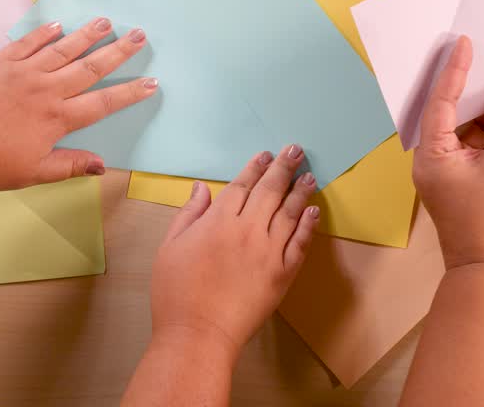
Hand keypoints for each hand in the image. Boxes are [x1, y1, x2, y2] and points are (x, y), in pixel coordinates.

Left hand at [0, 17, 157, 190]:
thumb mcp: (32, 173)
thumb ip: (69, 165)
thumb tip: (103, 165)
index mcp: (57, 119)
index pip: (102, 103)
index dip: (130, 93)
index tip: (152, 82)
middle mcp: (46, 90)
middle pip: (89, 67)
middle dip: (118, 52)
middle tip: (139, 35)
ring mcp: (23, 73)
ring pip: (63, 49)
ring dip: (87, 35)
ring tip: (107, 21)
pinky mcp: (1, 64)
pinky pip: (28, 44)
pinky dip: (44, 33)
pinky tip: (58, 25)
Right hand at [148, 146, 318, 364]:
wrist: (198, 334)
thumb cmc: (176, 292)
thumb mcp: (170, 247)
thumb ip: (189, 214)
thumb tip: (203, 187)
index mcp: (218, 221)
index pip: (242, 185)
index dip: (255, 167)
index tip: (266, 154)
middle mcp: (248, 230)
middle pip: (270, 191)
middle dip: (283, 168)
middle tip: (296, 150)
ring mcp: (269, 251)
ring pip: (290, 213)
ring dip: (301, 191)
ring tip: (310, 175)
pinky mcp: (283, 274)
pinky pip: (300, 244)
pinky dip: (309, 226)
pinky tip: (314, 212)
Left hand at [413, 36, 483, 271]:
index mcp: (432, 155)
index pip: (441, 101)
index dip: (454, 70)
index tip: (462, 43)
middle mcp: (434, 161)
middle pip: (452, 113)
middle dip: (475, 87)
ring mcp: (450, 173)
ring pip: (469, 129)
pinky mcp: (466, 183)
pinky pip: (479, 146)